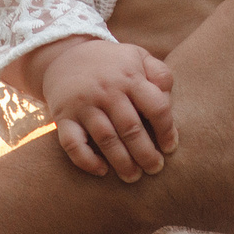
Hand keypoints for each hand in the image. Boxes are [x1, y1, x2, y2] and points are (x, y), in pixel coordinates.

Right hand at [38, 37, 175, 179]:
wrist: (65, 55)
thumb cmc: (112, 64)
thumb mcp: (138, 57)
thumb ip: (160, 74)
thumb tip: (169, 99)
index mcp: (130, 77)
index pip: (156, 107)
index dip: (166, 131)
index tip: (170, 149)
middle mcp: (107, 91)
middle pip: (131, 128)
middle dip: (146, 153)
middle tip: (155, 169)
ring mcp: (83, 104)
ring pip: (105, 138)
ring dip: (121, 162)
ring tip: (133, 177)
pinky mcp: (63, 117)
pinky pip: (72, 144)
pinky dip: (86, 160)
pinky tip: (101, 171)